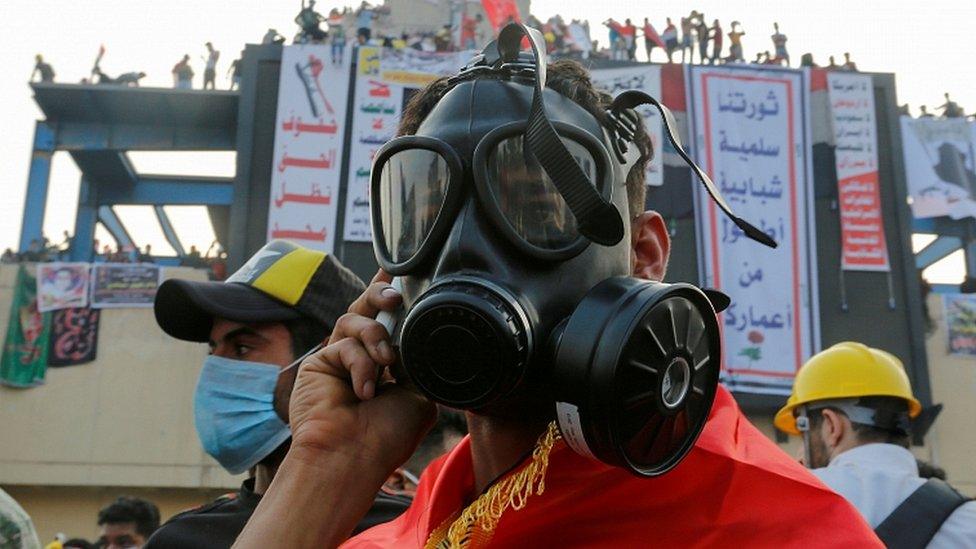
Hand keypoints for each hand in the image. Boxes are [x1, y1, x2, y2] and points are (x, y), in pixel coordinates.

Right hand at [287, 270, 435, 469]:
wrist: (352, 457)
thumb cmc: (387, 435)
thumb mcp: (418, 392)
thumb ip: (416, 359)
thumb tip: (416, 332)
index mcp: (390, 366)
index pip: (393, 322)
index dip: (395, 295)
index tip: (403, 269)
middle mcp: (363, 359)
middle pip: (368, 308)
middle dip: (381, 294)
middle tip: (394, 295)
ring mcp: (339, 360)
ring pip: (354, 319)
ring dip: (374, 335)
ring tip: (386, 362)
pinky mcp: (319, 362)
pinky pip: (343, 343)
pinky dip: (360, 364)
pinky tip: (363, 390)